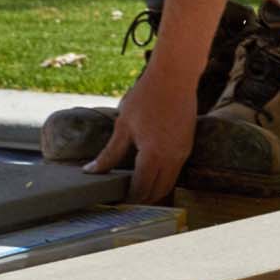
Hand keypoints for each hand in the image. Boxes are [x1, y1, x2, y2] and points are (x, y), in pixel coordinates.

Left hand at [86, 65, 196, 202]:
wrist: (176, 77)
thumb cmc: (146, 97)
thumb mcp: (123, 126)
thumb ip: (110, 153)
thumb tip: (92, 170)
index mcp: (154, 155)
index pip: (142, 188)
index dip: (128, 199)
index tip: (114, 202)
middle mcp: (173, 159)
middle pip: (158, 191)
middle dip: (141, 200)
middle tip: (122, 201)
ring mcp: (183, 153)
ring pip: (169, 183)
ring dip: (153, 190)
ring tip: (132, 191)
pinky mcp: (187, 146)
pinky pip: (175, 171)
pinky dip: (161, 178)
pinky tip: (147, 174)